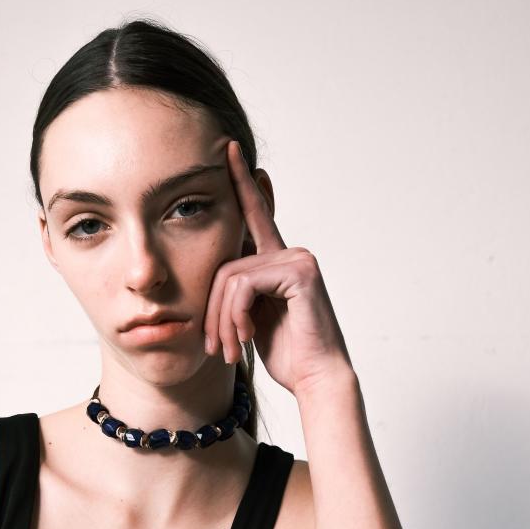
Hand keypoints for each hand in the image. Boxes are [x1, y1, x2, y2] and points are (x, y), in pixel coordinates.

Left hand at [203, 139, 353, 396]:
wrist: (315, 378)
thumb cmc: (288, 354)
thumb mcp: (253, 318)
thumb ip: (239, 291)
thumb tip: (218, 277)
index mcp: (279, 260)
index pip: (256, 215)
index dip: (242, 182)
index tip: (229, 150)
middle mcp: (292, 253)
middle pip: (225, 264)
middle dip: (213, 311)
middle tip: (216, 346)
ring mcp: (298, 259)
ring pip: (230, 277)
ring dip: (222, 320)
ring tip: (230, 349)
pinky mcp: (299, 273)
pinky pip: (243, 286)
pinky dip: (235, 317)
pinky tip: (245, 339)